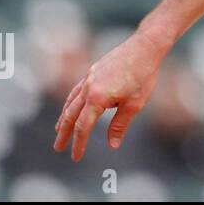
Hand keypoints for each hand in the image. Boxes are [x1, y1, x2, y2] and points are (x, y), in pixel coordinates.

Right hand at [53, 31, 170, 160]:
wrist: (145, 47)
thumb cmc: (143, 75)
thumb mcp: (135, 104)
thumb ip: (120, 125)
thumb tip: (112, 145)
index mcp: (97, 97)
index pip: (82, 127)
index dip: (78, 144)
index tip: (76, 157)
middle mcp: (88, 87)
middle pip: (70, 115)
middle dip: (63, 133)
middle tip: (57, 148)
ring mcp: (88, 77)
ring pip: (70, 102)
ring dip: (63, 118)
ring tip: (59, 130)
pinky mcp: (92, 71)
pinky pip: (76, 90)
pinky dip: (70, 102)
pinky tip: (71, 107)